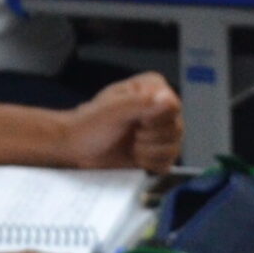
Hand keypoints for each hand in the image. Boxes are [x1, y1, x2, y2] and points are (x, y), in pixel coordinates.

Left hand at [57, 72, 183, 172]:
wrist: (77, 147)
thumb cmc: (89, 123)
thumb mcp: (112, 109)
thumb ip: (141, 102)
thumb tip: (168, 99)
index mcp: (153, 88)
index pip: (173, 106)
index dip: (155, 119)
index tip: (136, 120)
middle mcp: (161, 108)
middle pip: (176, 129)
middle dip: (149, 137)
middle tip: (131, 133)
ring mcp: (161, 131)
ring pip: (174, 148)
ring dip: (148, 152)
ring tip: (131, 145)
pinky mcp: (158, 153)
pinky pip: (168, 164)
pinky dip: (150, 164)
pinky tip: (136, 157)